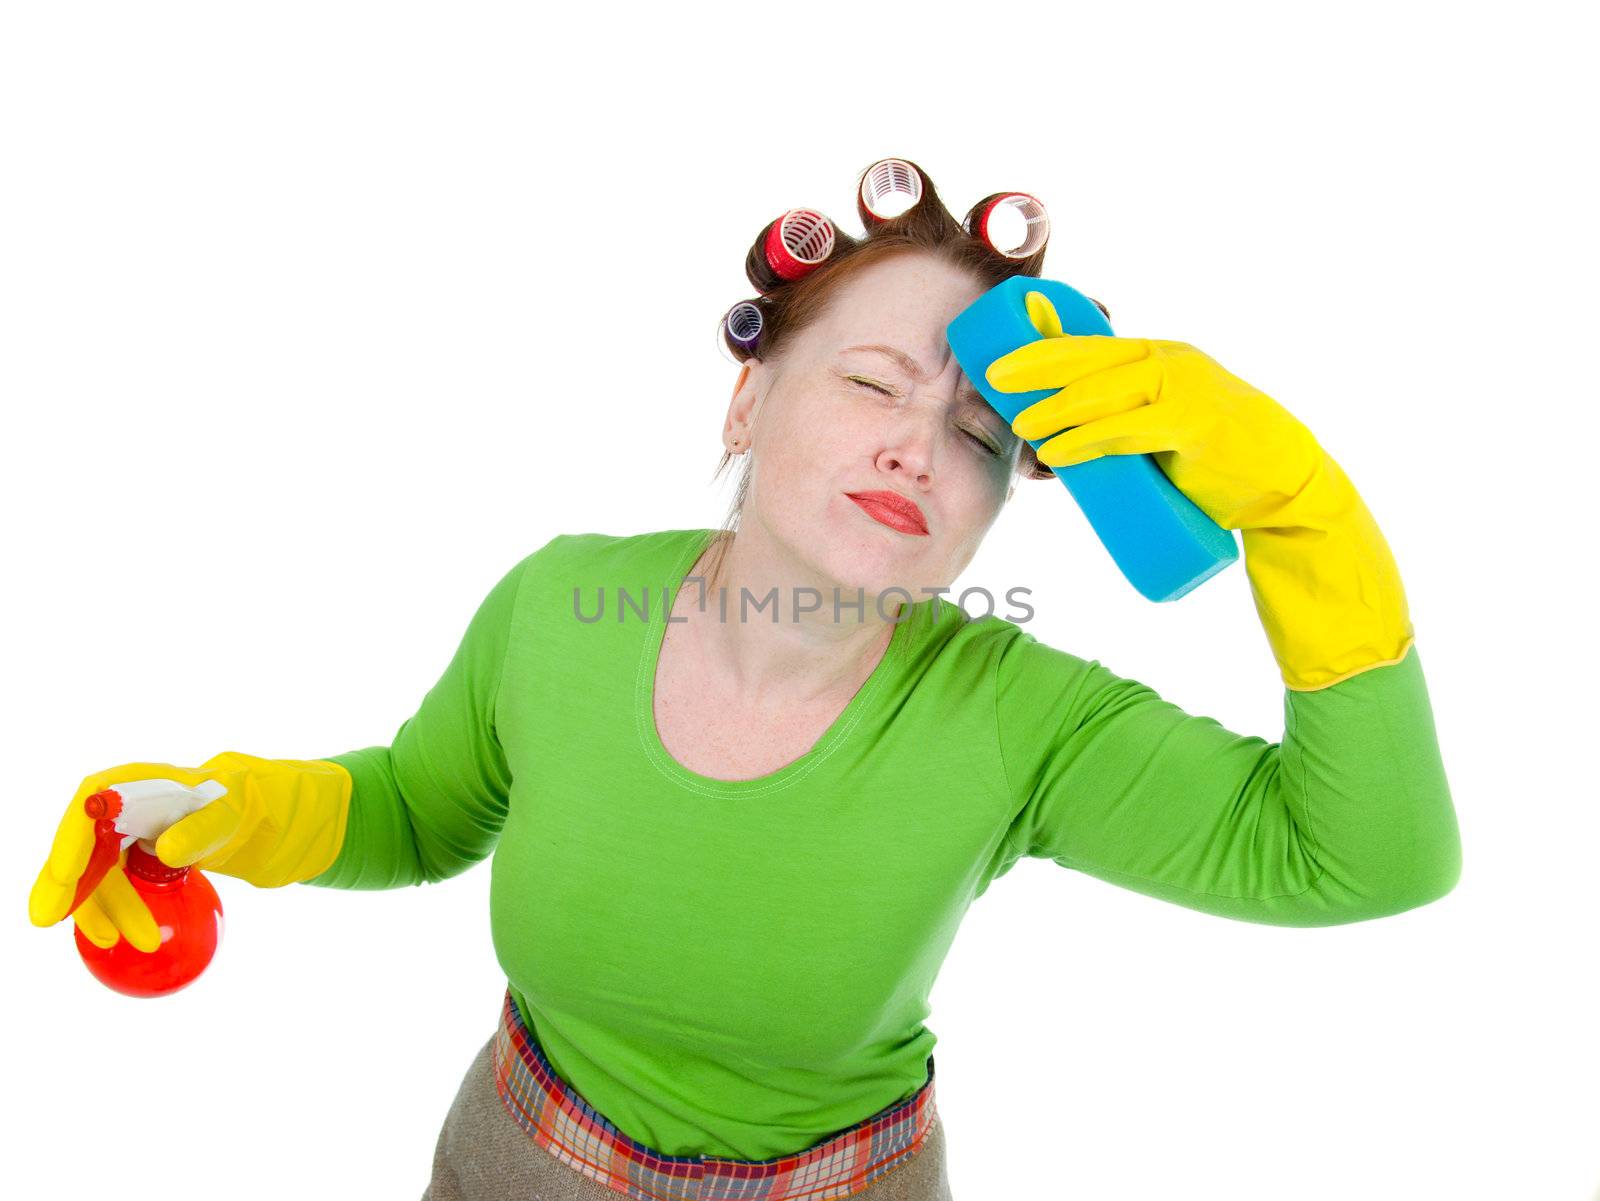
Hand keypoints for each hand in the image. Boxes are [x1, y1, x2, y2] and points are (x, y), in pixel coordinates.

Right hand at [29, 761, 216, 952]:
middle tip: (47, 920)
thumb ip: (197, 831)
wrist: (224, 815)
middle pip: (77, 847)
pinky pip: (102, 887)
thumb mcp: (220, 816)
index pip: (90, 806)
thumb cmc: (222, 806)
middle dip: (64, 886)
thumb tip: (164, 852)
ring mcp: (109, 835)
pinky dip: (105, 911)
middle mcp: (110, 807)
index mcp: (130, 783)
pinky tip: (110, 935)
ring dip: (95, 909)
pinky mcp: (114, 859)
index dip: (71, 839)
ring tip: (110, 941)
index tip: (65, 873)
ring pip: (89, 875)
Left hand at [987, 291, 1413, 690]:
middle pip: (1090, 358)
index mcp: (1158, 358)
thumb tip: (1058, 443)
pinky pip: (1131, 429)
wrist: (1285, 486)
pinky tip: (1058, 452)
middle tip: (994, 377)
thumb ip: (1123, 423)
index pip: (1091, 345)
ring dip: (1057, 408)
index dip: (1044, 347)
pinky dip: (1090, 440)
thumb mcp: (1162, 429)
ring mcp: (1185, 390)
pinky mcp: (1196, 425)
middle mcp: (1170, 362)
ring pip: (1105, 392)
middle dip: (1038, 364)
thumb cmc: (1216, 462)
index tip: (1002, 359)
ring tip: (1021, 425)